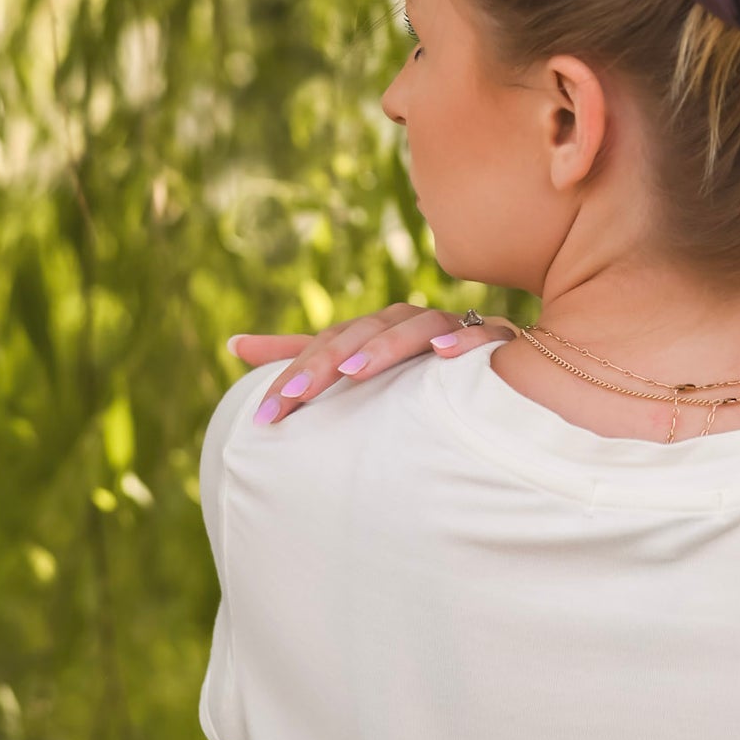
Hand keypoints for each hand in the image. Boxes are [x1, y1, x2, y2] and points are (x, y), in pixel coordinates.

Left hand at [228, 302, 518, 426]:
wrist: (507, 372)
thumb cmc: (422, 374)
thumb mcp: (357, 365)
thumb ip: (303, 355)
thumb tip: (233, 343)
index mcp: (380, 330)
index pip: (332, 341)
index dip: (297, 371)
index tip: (264, 416)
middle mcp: (415, 324)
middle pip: (368, 330)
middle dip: (329, 361)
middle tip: (296, 397)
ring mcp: (458, 329)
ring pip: (419, 325)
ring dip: (386, 345)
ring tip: (355, 371)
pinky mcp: (500, 342)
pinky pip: (486, 335)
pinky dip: (463, 342)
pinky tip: (442, 357)